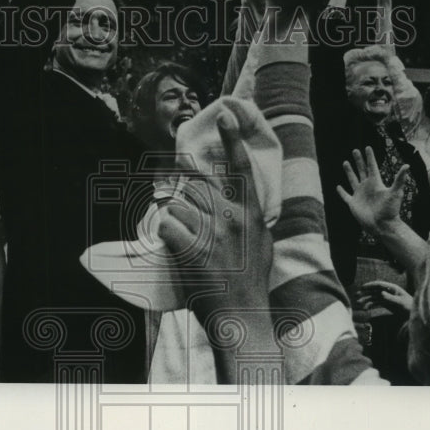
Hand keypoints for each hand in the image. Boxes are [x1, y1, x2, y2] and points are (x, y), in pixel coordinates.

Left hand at [159, 109, 272, 321]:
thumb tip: (244, 204)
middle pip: (196, 186)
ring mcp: (212, 232)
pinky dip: (165, 233)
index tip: (225, 113)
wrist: (243, 317)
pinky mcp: (191, 249)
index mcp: (252, 214)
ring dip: (175, 219)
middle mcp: (233, 217)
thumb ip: (252, 220)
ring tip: (186, 242)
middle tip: (189, 223)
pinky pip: (166, 224)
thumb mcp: (263, 245)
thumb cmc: (253, 284)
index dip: (232, 138)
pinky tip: (175, 247)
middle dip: (186, 200)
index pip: (242, 168)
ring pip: (178, 204)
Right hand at [337, 147, 406, 232]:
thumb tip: (407, 165)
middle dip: (358, 160)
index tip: (367, 147)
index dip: (369, 157)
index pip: (372, 166)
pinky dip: (341, 192)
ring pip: (353, 180)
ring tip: (345, 162)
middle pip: (361, 170)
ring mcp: (359, 195)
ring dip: (349, 171)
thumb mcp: (395, 192)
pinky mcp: (353, 203)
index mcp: (375, 183)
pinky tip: (338, 187)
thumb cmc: (390, 210)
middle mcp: (367, 187)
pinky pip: (346, 196)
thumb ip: (399, 179)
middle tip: (355, 150)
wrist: (382, 225)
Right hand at [356, 280, 413, 314]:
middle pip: (374, 290)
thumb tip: (380, 293)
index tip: (362, 287)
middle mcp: (388, 292)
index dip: (370, 285)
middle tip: (356, 295)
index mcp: (393, 288)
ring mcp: (387, 297)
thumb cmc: (410, 307)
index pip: (379, 285)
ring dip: (366, 300)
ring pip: (374, 297)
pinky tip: (365, 309)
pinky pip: (376, 303)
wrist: (414, 314)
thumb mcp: (400, 303)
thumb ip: (390, 298)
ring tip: (359, 304)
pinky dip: (370, 305)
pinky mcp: (386, 304)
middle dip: (365, 293)